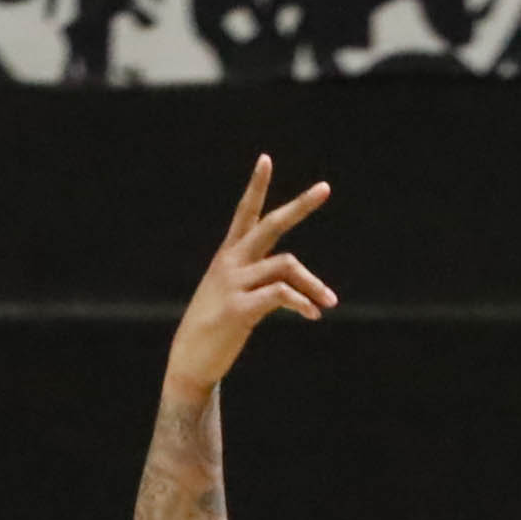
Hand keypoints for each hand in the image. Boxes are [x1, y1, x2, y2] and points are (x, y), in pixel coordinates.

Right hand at [165, 156, 336, 401]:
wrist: (190, 360)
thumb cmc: (215, 328)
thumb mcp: (233, 296)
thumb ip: (258, 280)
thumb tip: (290, 282)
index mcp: (229, 256)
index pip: (244, 212)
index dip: (255, 186)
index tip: (265, 159)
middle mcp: (231, 262)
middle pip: (270, 224)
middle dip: (300, 206)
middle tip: (325, 188)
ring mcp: (234, 283)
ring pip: (285, 264)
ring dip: (313, 283)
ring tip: (330, 302)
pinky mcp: (239, 308)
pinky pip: (280, 294)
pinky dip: (301, 302)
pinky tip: (313, 315)